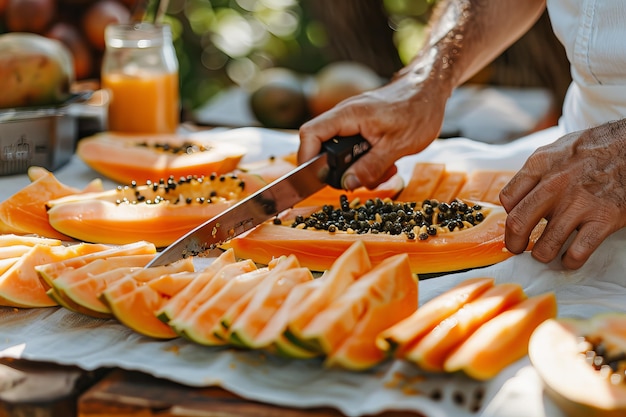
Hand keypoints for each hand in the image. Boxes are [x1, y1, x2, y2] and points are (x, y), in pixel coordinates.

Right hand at [298, 71, 449, 189]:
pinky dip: (369, 162)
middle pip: (323, 148)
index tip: (317, 178)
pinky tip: (388, 164)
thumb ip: (370, 167)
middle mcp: (345, 117)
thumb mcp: (397, 145)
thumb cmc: (418, 110)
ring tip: (385, 171)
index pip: (310, 134)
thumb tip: (347, 184)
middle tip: (362, 180)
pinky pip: (355, 150)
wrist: (430, 89)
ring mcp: (353, 122)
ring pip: (342, 153)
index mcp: (348, 115)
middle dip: (341, 171)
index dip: (307, 158)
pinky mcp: (362, 128)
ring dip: (360, 168)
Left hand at [500, 119, 625, 268]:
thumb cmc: (596, 148)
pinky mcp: (603, 218)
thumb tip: (519, 194)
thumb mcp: (557, 149)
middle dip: (514, 243)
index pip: (508, 199)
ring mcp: (578, 203)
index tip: (514, 222)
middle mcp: (554, 185)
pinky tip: (570, 259)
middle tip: (518, 248)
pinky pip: (577, 252)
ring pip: (545, 245)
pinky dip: (570, 262)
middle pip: (518, 223)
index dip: (508, 215)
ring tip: (545, 254)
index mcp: (540, 165)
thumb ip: (537, 171)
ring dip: (542, 255)